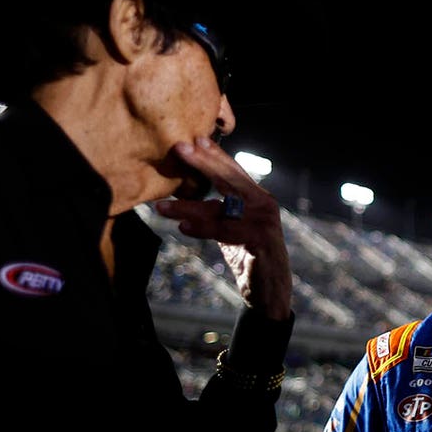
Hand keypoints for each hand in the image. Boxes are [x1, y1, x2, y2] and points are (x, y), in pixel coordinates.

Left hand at [154, 136, 292, 320]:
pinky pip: (226, 231)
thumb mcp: (232, 229)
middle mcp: (264, 205)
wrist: (270, 292)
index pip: (234, 172)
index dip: (215, 156)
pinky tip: (183, 226)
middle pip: (230, 180)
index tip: (194, 140)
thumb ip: (218, 211)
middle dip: (203, 164)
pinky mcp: (261, 241)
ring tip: (162, 206)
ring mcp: (265, 222)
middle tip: (179, 149)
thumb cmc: (249, 257)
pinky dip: (203, 228)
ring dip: (188, 206)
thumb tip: (187, 194)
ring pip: (221, 209)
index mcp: (258, 198)